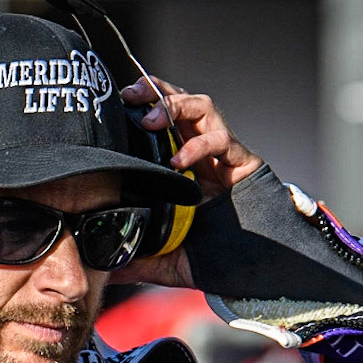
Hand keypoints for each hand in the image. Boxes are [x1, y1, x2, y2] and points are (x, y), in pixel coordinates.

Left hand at [110, 76, 264, 288]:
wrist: (257, 267)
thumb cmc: (215, 255)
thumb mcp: (168, 258)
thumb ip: (139, 259)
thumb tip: (105, 271)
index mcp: (182, 164)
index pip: (160, 122)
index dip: (140, 105)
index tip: (115, 104)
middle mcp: (201, 152)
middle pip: (179, 101)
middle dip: (154, 91)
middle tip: (130, 96)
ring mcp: (223, 153)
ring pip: (202, 106)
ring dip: (175, 105)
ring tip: (151, 121)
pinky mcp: (244, 161)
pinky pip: (222, 140)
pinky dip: (199, 145)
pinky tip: (179, 161)